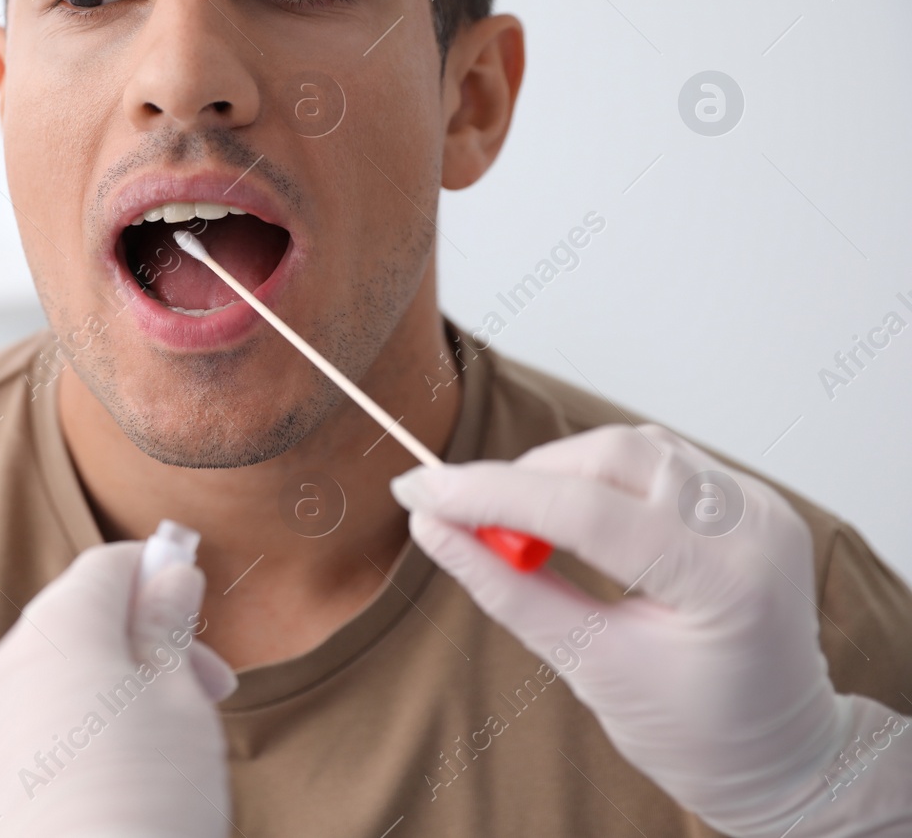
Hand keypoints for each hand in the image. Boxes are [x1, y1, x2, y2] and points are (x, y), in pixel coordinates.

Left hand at [0, 541, 236, 837]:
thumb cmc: (148, 801)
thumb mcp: (181, 703)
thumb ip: (168, 628)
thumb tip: (168, 571)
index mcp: (57, 632)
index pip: (107, 567)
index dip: (162, 580)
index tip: (201, 627)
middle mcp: (2, 671)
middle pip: (74, 625)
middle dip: (140, 646)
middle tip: (206, 695)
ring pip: (46, 686)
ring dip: (104, 698)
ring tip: (159, 754)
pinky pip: (20, 742)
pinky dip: (65, 747)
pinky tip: (108, 793)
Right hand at [391, 423, 911, 837]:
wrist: (782, 753)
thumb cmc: (696, 732)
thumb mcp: (590, 668)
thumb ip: (509, 591)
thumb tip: (433, 528)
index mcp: (723, 582)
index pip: (583, 511)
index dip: (489, 494)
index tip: (418, 491)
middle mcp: (752, 526)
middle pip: (612, 455)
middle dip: (524, 478)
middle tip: (463, 516)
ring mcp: (758, 505)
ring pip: (632, 446)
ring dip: (560, 473)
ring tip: (521, 527)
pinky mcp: (746, 499)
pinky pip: (657, 458)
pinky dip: (599, 476)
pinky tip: (573, 516)